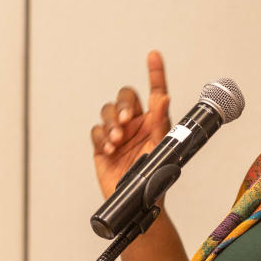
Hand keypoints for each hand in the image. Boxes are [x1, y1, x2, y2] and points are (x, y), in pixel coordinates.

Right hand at [90, 50, 171, 197]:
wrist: (138, 205)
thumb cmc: (155, 179)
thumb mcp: (162, 148)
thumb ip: (162, 123)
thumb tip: (164, 98)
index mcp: (154, 122)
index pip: (154, 91)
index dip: (154, 73)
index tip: (154, 55)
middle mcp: (136, 124)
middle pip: (125, 97)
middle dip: (123, 105)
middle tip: (126, 120)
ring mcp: (118, 135)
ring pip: (108, 113)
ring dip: (111, 123)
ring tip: (118, 140)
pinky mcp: (103, 147)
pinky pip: (97, 132)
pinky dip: (102, 137)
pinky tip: (110, 149)